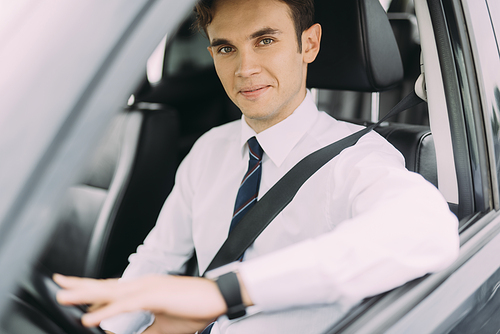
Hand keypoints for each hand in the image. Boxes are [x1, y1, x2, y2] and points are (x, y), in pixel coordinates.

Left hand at [54, 274, 226, 332]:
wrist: (217, 299)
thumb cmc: (193, 310)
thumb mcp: (163, 326)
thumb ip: (143, 330)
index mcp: (143, 290)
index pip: (111, 290)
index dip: (90, 290)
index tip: (72, 290)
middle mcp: (142, 285)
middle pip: (105, 285)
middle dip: (79, 285)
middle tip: (58, 283)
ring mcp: (148, 289)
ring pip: (110, 291)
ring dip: (85, 295)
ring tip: (63, 297)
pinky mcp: (154, 296)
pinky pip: (125, 305)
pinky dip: (106, 312)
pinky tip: (90, 319)